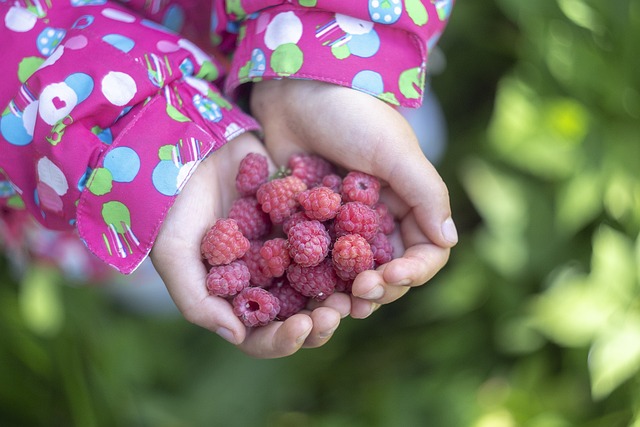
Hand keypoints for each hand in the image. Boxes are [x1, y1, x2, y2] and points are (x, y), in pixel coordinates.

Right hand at [150, 133, 343, 357]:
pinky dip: (347, 248)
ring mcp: (285, 251)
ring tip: (358, 285)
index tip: (303, 326)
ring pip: (322, 283)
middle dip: (320, 320)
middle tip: (338, 311)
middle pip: (298, 315)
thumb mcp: (173, 253)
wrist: (190, 147)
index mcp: (234, 298)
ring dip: (341, 290)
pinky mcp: (302, 221)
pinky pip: (330, 240)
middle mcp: (264, 280)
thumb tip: (236, 335)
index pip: (261, 336)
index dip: (283, 340)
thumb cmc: (173, 203)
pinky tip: (361, 247)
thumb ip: (197, 300)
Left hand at [250, 79, 457, 317]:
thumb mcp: (395, 151)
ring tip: (336, 306)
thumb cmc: (351, 115)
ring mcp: (341, 226)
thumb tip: (449, 242)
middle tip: (358, 296)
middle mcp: (378, 220)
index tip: (389, 277)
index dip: (414, 272)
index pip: (425, 253)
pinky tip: (307, 292)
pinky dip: (316, 279)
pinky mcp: (307, 225)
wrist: (296, 88)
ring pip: (353, 274)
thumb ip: (426, 194)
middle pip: (389, 271)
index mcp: (407, 204)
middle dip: (380, 289)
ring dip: (348, 294)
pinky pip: (316, 261)